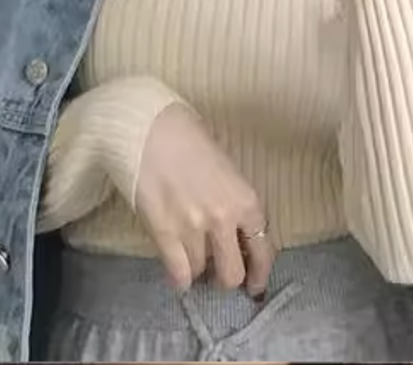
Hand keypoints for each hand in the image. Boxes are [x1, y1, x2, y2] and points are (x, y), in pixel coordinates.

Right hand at [134, 103, 275, 297]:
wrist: (150, 128)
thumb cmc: (190, 138)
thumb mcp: (227, 168)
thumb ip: (235, 201)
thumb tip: (235, 233)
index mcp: (246, 199)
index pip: (262, 250)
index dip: (259, 273)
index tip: (254, 285)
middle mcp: (224, 219)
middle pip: (232, 274)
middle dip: (226, 276)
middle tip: (216, 269)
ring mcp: (193, 228)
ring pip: (201, 273)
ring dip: (197, 269)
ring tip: (190, 256)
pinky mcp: (164, 233)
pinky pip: (177, 273)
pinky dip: (178, 276)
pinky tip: (176, 267)